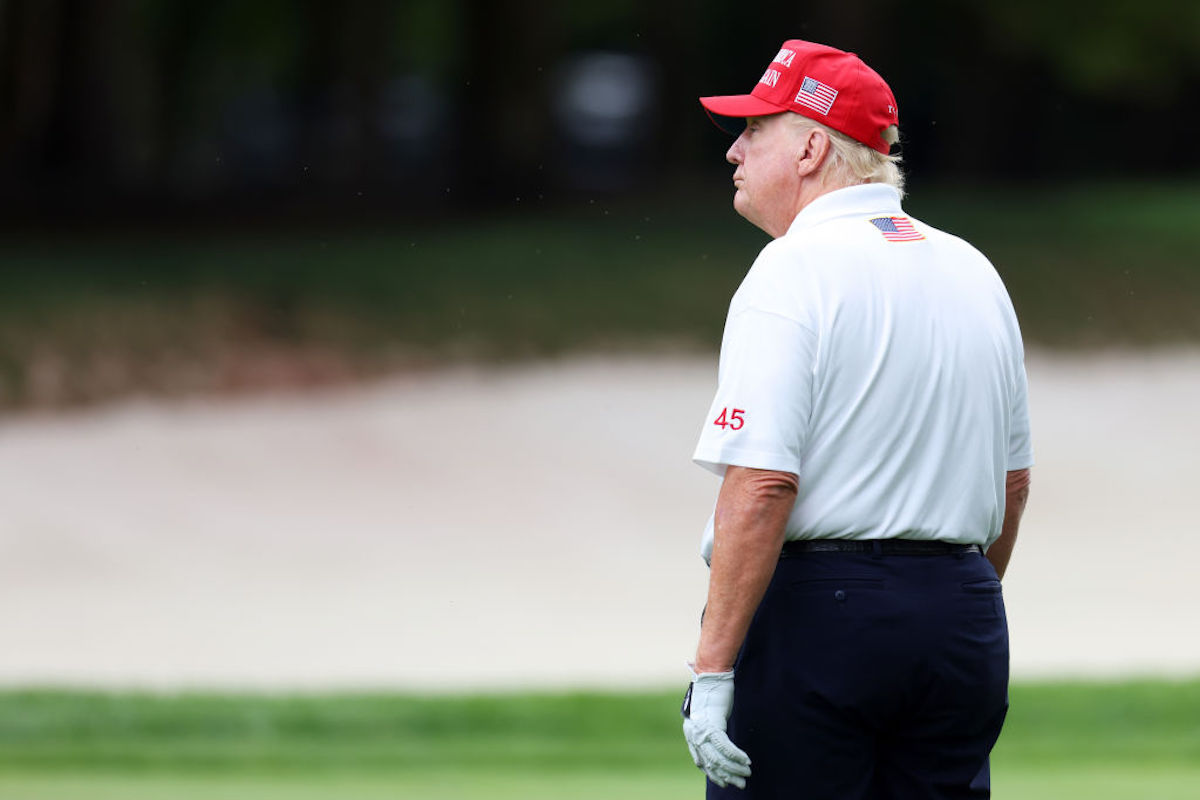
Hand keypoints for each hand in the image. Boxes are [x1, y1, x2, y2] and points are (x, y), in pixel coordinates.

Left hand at [681, 669, 751, 788]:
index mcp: (691, 733)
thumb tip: (721, 742)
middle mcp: (693, 734)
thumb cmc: (713, 692)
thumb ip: (713, 729)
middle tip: (740, 783)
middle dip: (727, 776)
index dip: (713, 773)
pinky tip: (746, 761)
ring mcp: (702, 731)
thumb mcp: (711, 714)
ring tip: (746, 773)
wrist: (711, 675)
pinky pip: (725, 747)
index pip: (701, 760)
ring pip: (718, 758)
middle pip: (711, 763)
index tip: (724, 781)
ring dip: (734, 768)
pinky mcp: (712, 726)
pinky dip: (736, 756)